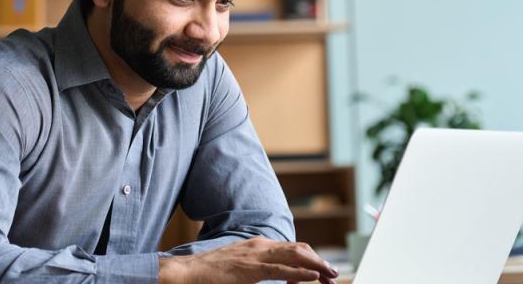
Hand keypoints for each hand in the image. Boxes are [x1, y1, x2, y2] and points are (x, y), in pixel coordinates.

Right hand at [159, 237, 338, 283]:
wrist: (187, 273)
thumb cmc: (210, 273)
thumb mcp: (239, 267)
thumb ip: (258, 268)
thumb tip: (276, 276)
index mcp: (258, 245)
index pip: (293, 248)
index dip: (312, 258)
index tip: (325, 272)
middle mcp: (260, 246)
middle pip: (299, 249)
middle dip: (319, 261)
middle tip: (334, 274)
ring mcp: (255, 256)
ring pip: (295, 256)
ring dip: (316, 265)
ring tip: (330, 275)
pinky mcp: (250, 269)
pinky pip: (281, 270)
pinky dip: (300, 273)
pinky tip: (314, 277)